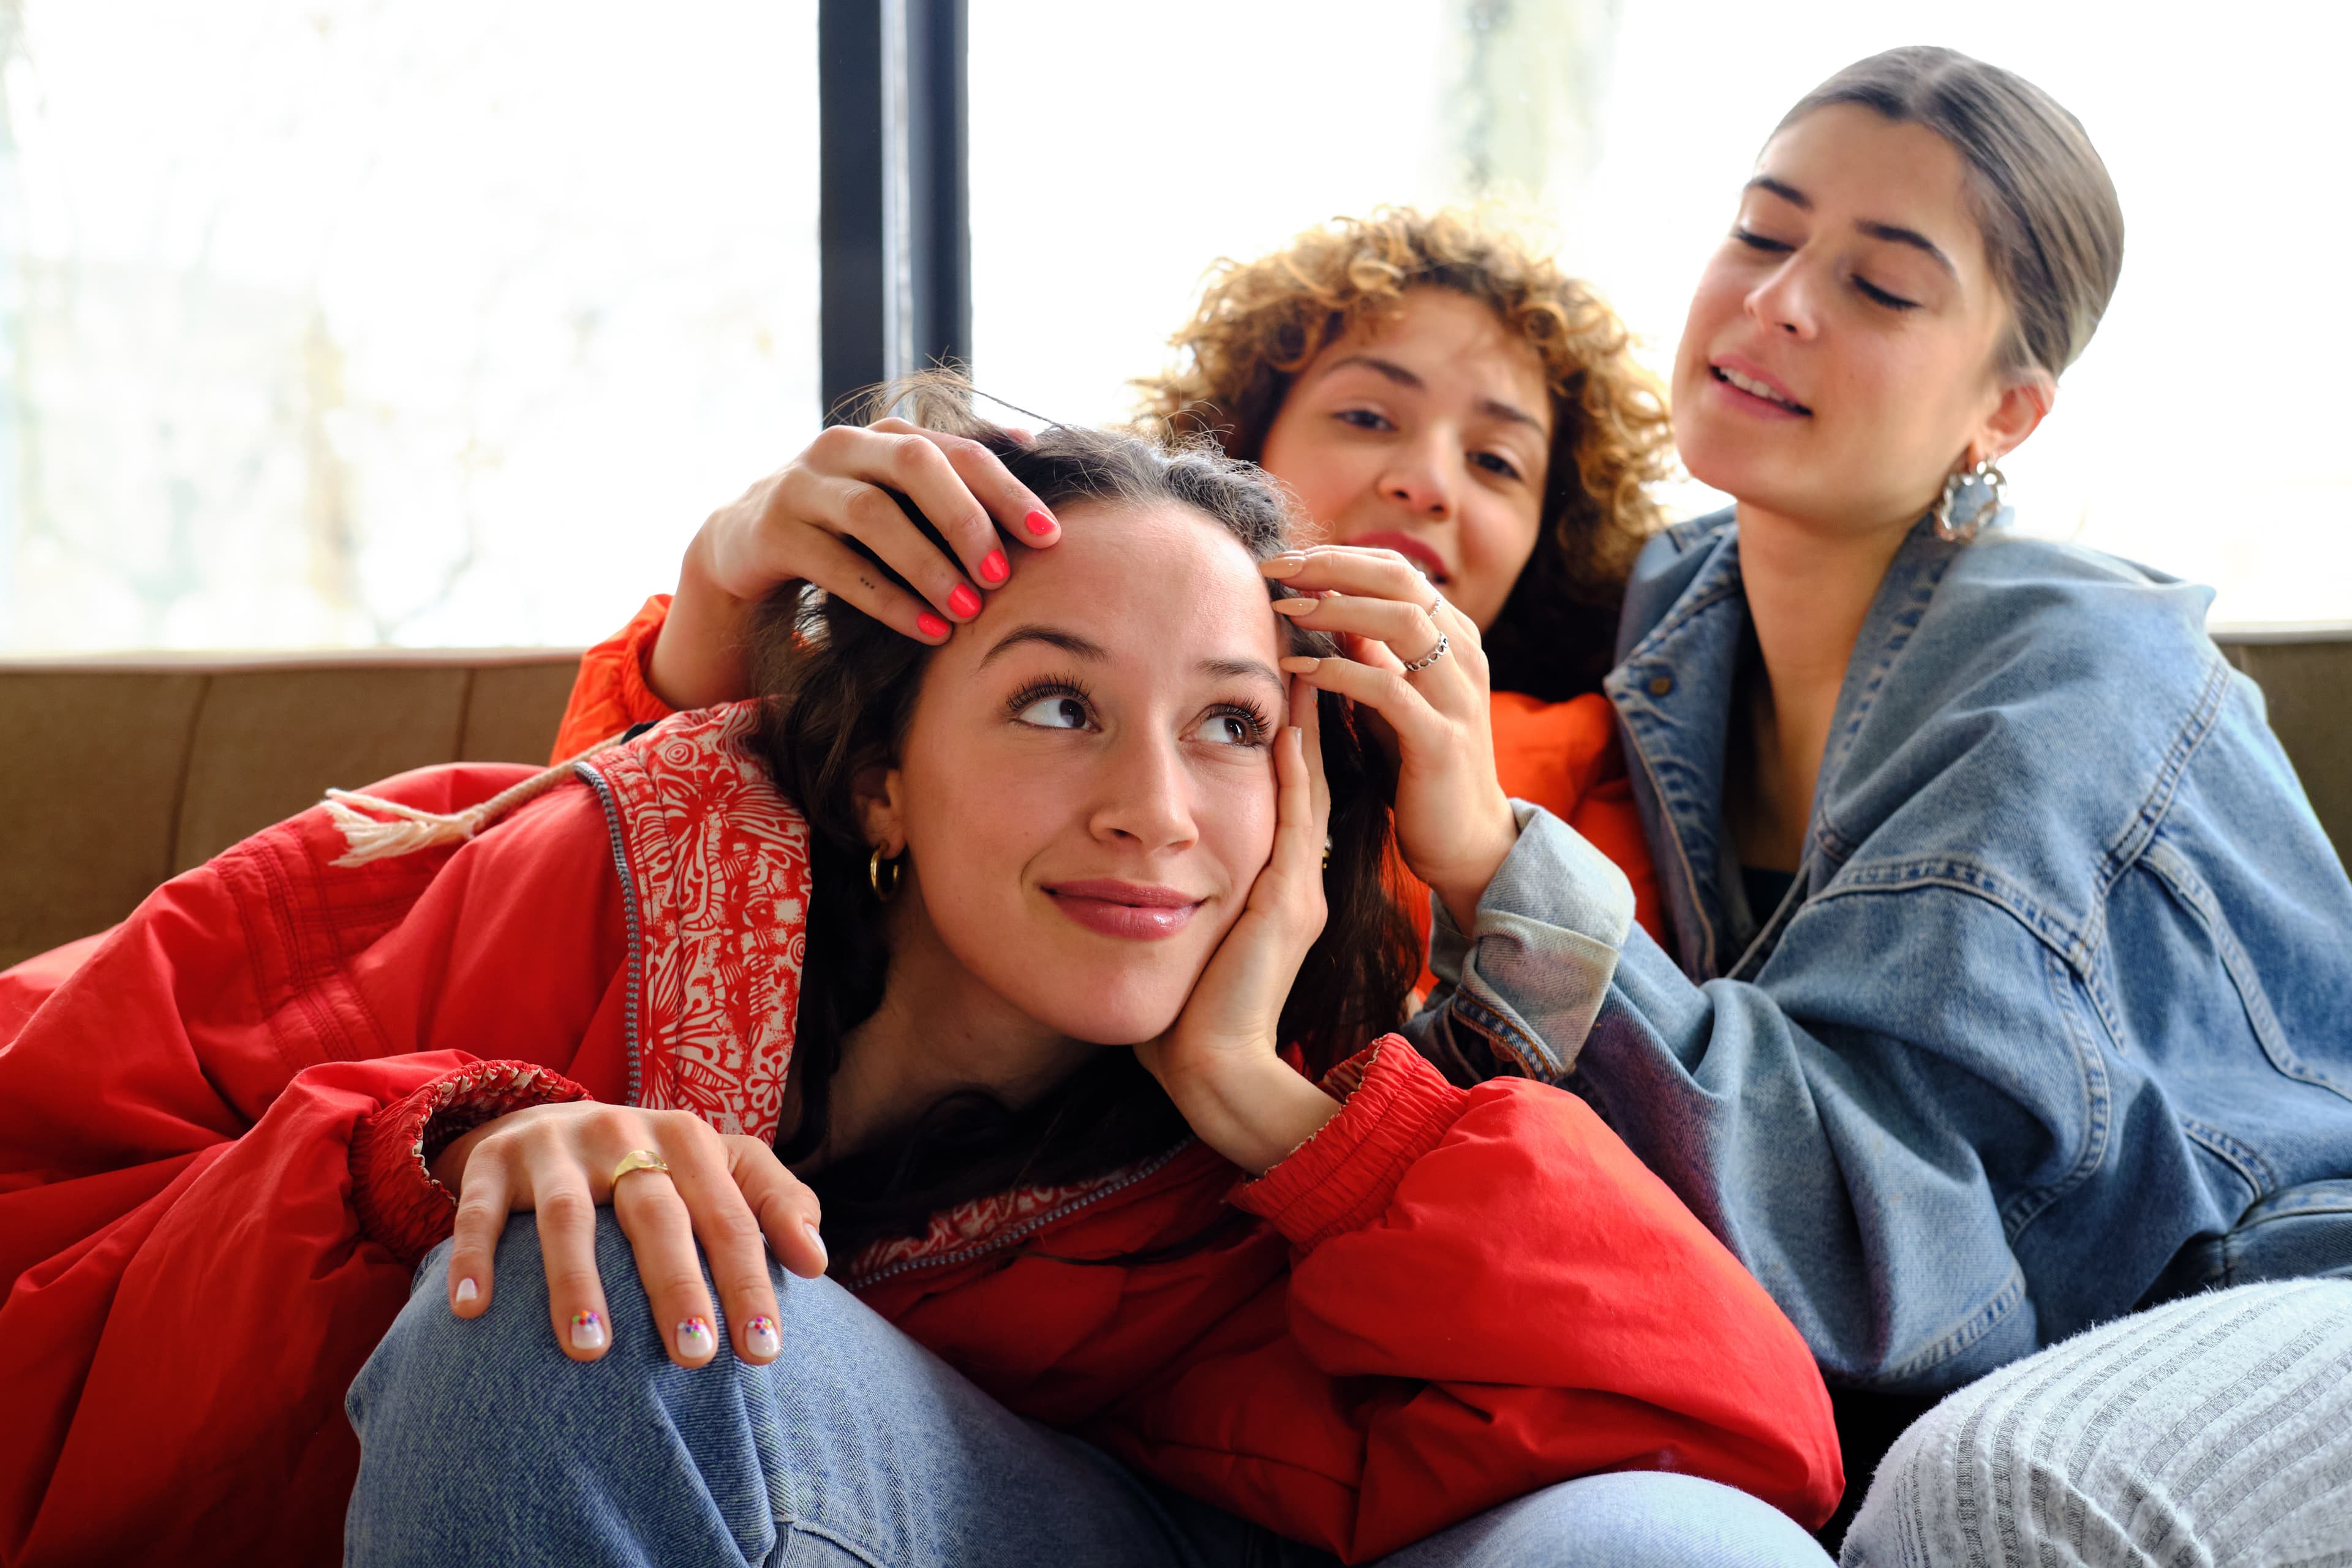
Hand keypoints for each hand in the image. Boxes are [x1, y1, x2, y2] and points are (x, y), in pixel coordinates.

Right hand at [430, 1101, 828, 1366]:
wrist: (547, 1119)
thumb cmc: (653, 1163)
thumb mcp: (718, 1165)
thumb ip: (773, 1201)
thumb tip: (817, 1259)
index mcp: (687, 1137)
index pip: (729, 1215)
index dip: (750, 1281)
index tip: (765, 1351)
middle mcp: (624, 1133)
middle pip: (656, 1214)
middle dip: (678, 1286)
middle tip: (695, 1357)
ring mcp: (554, 1146)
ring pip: (567, 1216)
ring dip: (577, 1281)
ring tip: (592, 1350)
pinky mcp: (493, 1161)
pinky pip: (479, 1212)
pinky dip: (474, 1258)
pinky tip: (473, 1311)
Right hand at [651, 418, 1062, 708]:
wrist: (746, 543)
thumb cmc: (848, 524)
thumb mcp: (901, 497)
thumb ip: (955, 478)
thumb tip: (1037, 446)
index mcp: (888, 435)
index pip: (960, 450)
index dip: (1008, 490)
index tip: (1050, 536)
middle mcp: (844, 446)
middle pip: (916, 466)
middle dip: (966, 520)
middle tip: (1004, 575)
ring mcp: (803, 484)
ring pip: (873, 513)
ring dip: (928, 566)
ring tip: (968, 611)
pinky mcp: (773, 530)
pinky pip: (837, 565)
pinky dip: (887, 599)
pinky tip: (927, 630)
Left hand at [1135, 675, 1341, 1174]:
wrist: (1206, 1070)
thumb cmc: (1175, 1012)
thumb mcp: (1169, 931)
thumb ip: (1159, 892)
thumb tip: (1113, 859)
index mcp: (1267, 888)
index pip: (1275, 795)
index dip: (1274, 738)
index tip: (1260, 681)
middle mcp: (1291, 883)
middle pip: (1300, 778)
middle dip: (1298, 715)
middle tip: (1295, 648)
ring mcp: (1295, 892)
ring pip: (1305, 788)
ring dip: (1304, 725)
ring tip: (1301, 661)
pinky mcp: (1288, 905)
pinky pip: (1295, 820)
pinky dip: (1292, 770)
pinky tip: (1286, 723)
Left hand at [1261, 546, 1517, 930]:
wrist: (1465, 840)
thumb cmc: (1422, 766)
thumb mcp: (1394, 698)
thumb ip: (1373, 652)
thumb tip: (1331, 603)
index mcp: (1456, 639)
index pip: (1399, 570)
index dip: (1341, 556)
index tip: (1287, 559)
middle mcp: (1465, 657)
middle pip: (1402, 579)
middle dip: (1333, 565)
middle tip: (1277, 567)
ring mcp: (1458, 696)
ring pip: (1402, 621)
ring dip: (1336, 607)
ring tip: (1285, 608)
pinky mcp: (1441, 739)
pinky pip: (1387, 688)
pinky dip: (1338, 670)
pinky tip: (1299, 668)